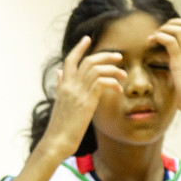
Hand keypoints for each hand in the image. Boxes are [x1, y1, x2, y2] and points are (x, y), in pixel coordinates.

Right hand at [38, 36, 124, 158]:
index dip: (79, 48)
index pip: (70, 60)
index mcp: (63, 86)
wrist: (56, 141)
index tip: (88, 39)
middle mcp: (69, 86)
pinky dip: (113, 82)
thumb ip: (61, 86)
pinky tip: (118, 89)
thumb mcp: (59, 102)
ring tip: (123, 75)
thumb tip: (59, 73)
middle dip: (105, 56)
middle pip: (88, 61)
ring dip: (113, 69)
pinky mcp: (87, 101)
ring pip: (96, 69)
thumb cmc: (59, 126)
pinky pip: (102, 82)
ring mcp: (78, 93)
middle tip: (119, 57)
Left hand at [152, 18, 180, 122]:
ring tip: (153, 38)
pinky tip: (151, 42)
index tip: (166, 35)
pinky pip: (170, 41)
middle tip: (159, 33)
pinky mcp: (180, 63)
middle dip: (172, 23)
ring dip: (163, 29)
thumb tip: (177, 74)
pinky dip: (159, 37)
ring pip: (180, 29)